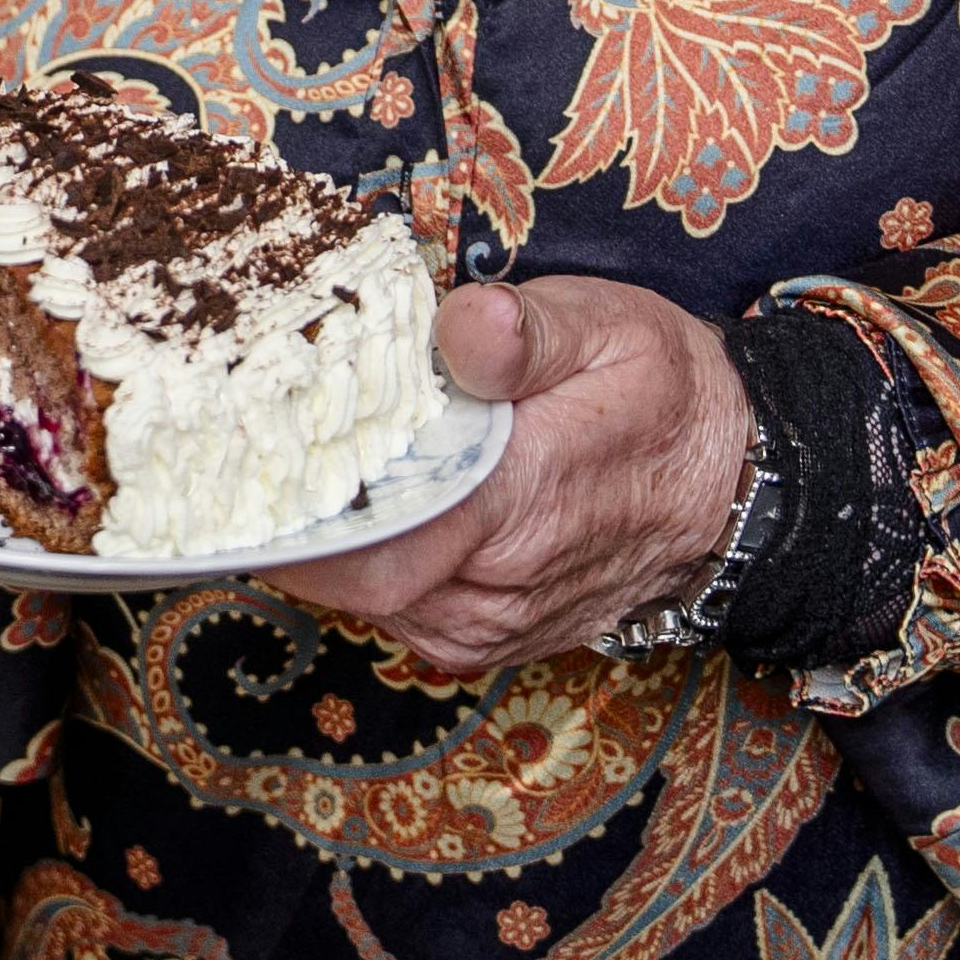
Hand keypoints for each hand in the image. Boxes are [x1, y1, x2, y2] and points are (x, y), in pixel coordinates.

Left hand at [263, 281, 748, 680]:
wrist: (726, 486)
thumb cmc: (661, 398)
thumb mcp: (611, 329)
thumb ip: (527, 332)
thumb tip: (464, 325)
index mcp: (516, 502)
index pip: (370, 540)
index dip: (289, 508)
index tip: (233, 455)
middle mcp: (491, 587)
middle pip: (347, 576)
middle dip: (290, 516)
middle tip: (242, 446)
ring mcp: (482, 624)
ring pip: (361, 595)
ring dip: (322, 538)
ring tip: (287, 461)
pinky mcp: (476, 634)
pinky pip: (391, 603)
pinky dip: (361, 556)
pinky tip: (350, 497)